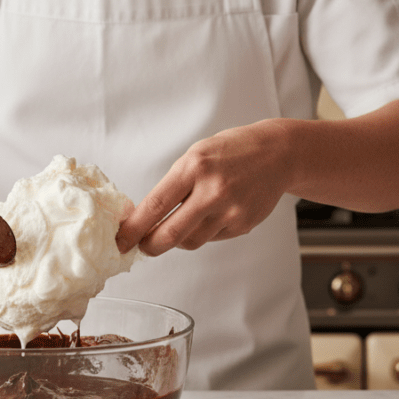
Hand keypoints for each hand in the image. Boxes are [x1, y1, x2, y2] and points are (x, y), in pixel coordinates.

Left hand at [116, 120, 291, 254]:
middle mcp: (213, 190)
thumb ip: (173, 185)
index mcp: (194, 167)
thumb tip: (145, 217)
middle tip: (141, 246)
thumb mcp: (195, 156)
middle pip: (171, 234)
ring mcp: (230, 210)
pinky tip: (211, 214)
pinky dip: (202, 233)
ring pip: (190, 241)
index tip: (120, 239)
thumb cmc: (231, 152)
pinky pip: (211, 239)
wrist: (278, 154)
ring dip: (177, 239)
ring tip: (181, 221)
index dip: (134, 227)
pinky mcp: (243, 224)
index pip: (155, 205)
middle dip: (149, 246)